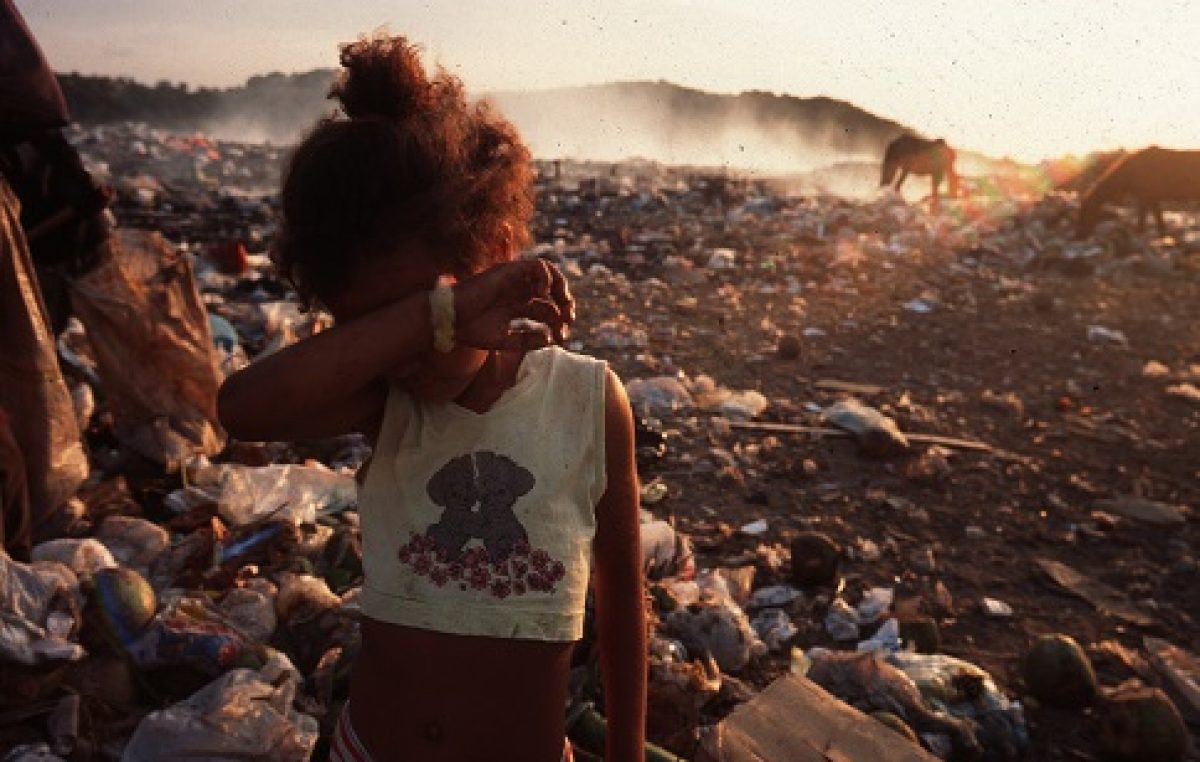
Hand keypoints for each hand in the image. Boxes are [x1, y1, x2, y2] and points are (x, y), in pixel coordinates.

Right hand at [453, 259, 574, 349]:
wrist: (452, 320)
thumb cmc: (473, 331)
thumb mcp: (506, 341)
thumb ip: (528, 341)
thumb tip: (550, 340)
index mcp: (517, 307)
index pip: (547, 309)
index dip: (558, 323)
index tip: (562, 336)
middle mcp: (518, 292)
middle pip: (551, 292)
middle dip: (565, 304)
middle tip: (569, 319)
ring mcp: (515, 281)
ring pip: (547, 274)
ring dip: (560, 287)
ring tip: (563, 304)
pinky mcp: (509, 271)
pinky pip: (536, 265)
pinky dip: (545, 276)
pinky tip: (544, 292)